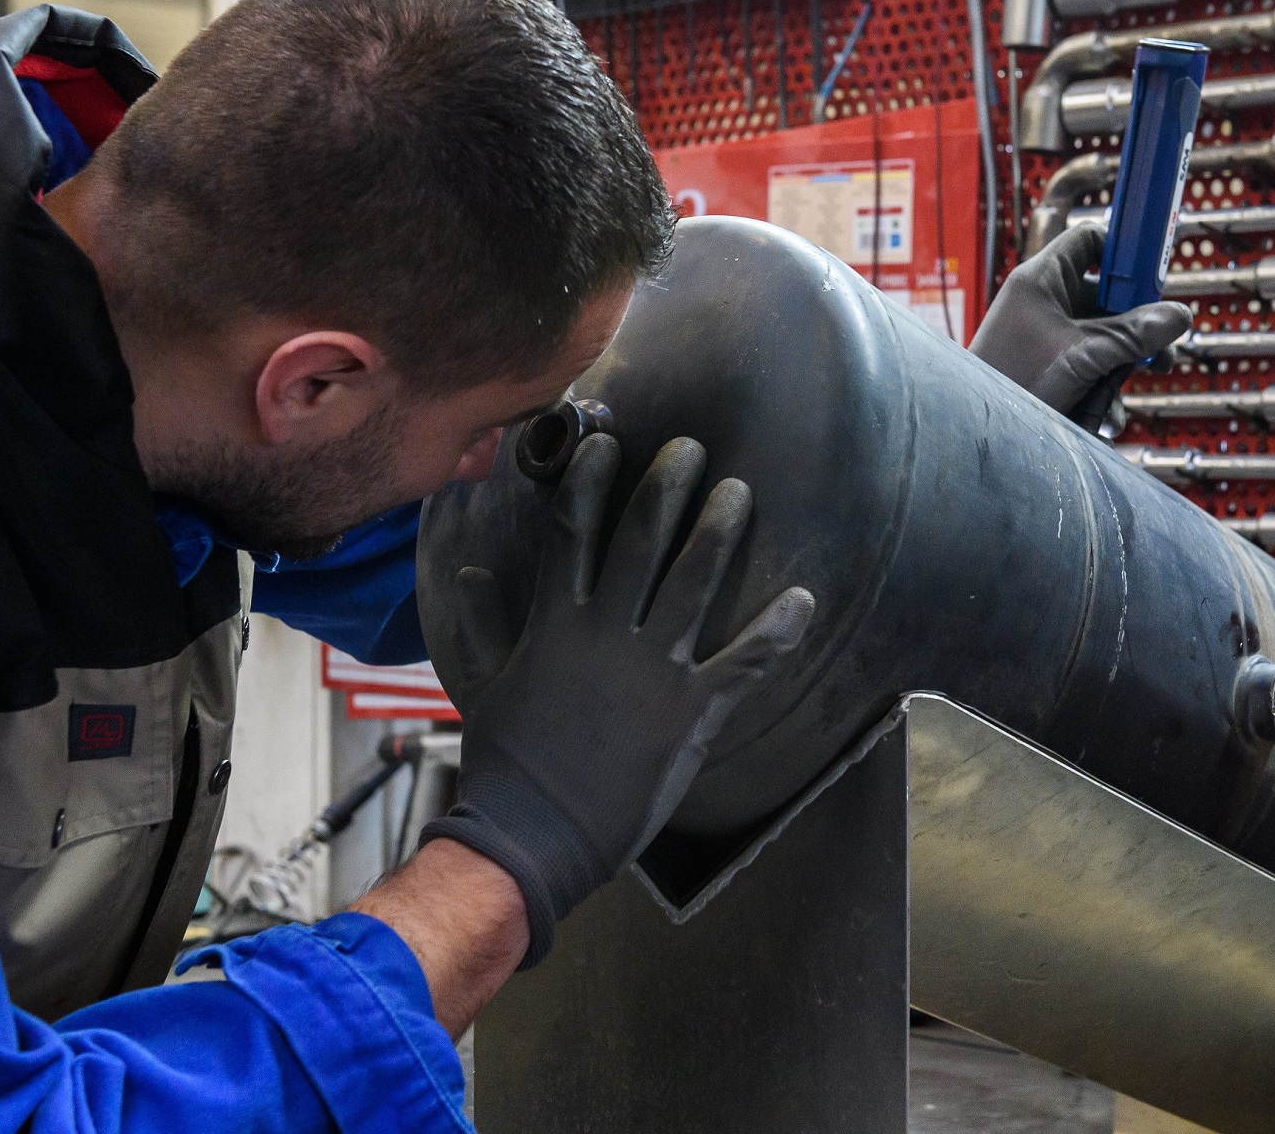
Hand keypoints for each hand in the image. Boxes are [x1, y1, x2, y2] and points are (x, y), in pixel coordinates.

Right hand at [421, 433, 814, 967]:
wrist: (534, 834)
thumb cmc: (506, 763)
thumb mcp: (489, 683)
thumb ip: (486, 621)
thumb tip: (471, 571)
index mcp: (554, 624)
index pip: (571, 534)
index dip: (588, 481)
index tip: (604, 440)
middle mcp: (604, 633)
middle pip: (639, 540)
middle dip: (666, 486)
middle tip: (691, 447)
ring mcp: (651, 670)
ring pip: (693, 581)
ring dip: (719, 531)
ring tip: (738, 491)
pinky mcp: (689, 711)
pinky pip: (743, 662)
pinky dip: (777, 630)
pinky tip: (803, 599)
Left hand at [969, 223, 1192, 430]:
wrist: (974, 430)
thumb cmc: (1016, 384)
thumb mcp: (1086, 355)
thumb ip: (1135, 333)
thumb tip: (1181, 315)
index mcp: (1041, 279)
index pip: (1088, 240)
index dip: (1125, 251)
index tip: (1156, 276)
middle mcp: (1041, 301)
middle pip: (1104, 294)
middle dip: (1136, 325)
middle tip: (1162, 349)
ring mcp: (1041, 334)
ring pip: (1099, 335)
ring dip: (1122, 363)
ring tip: (1136, 383)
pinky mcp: (1043, 366)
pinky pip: (1084, 364)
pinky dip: (1100, 386)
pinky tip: (1106, 416)